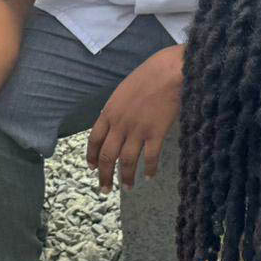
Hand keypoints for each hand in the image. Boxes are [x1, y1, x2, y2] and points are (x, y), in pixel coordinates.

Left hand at [86, 45, 183, 192]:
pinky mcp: (156, 133)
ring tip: (127, 188)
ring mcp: (137, 129)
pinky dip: (148, 169)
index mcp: (109, 112)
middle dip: (104, 175)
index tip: (91, 169)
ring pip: (126, 161)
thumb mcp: (123, 91)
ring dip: (125, 177)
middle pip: (107, 156)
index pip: (94, 140)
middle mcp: (120, 124)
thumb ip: (117, 110)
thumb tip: (114, 124)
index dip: (91, 157)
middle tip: (105, 189)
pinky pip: (149, 157)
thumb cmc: (148, 75)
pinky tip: (148, 176)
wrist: (169, 71)